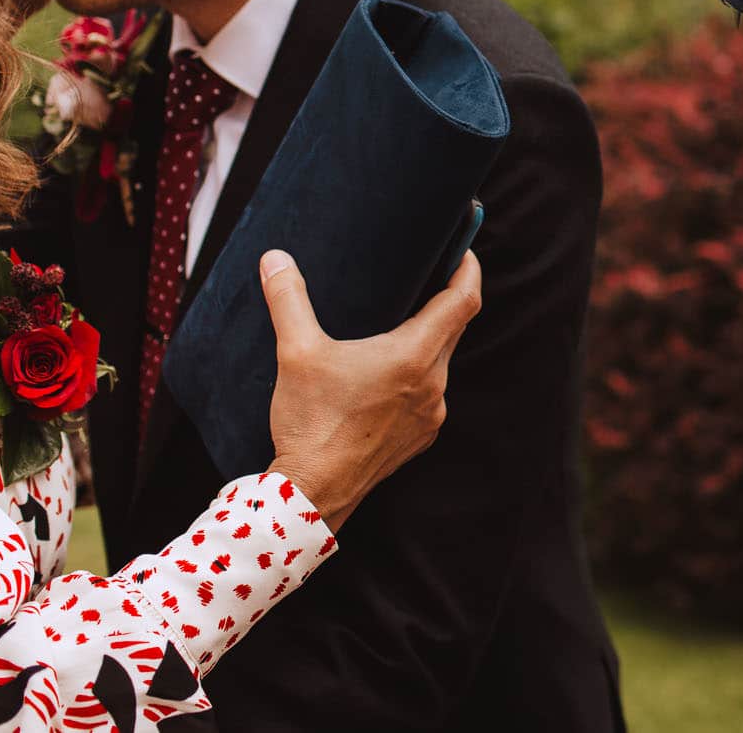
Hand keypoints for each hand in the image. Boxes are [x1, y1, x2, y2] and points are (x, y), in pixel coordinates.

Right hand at [261, 247, 481, 528]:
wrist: (314, 492)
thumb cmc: (310, 423)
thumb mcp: (296, 353)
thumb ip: (288, 300)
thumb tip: (275, 259)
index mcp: (414, 356)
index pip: (462, 301)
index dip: (467, 270)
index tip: (463, 250)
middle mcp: (433, 384)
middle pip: (454, 329)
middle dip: (446, 299)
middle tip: (431, 274)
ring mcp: (431, 414)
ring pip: (441, 362)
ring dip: (429, 340)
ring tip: (402, 323)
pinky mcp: (421, 436)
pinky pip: (430, 393)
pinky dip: (418, 374)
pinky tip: (390, 373)